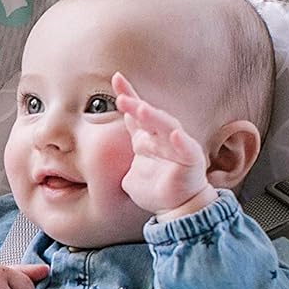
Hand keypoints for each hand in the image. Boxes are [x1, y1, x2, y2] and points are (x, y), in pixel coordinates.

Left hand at [113, 71, 218, 218]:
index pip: (136, 113)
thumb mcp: (128, 174)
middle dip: (136, 104)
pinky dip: (181, 141)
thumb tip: (97, 154)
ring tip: (141, 108)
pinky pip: (187, 148)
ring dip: (154, 117)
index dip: (128, 95)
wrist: (176, 210)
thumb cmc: (154, 191)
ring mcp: (178, 146)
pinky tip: (173, 133)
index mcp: (146, 138)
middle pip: (149, 115)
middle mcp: (162, 137)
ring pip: (167, 126)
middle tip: (121, 97)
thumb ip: (117, 161)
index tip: (116, 78)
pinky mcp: (191, 160)